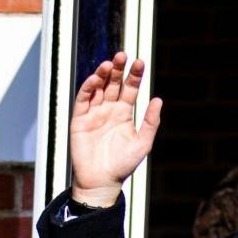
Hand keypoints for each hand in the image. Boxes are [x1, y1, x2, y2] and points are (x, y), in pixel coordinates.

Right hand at [69, 52, 162, 206]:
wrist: (101, 181)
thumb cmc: (123, 164)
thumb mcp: (142, 143)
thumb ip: (150, 122)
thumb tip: (158, 99)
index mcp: (124, 113)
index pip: (130, 88)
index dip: (134, 75)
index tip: (140, 62)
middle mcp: (109, 109)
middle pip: (113, 83)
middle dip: (118, 69)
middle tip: (123, 55)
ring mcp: (94, 113)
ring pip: (98, 87)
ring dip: (102, 74)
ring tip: (109, 64)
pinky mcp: (79, 119)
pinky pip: (83, 99)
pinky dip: (88, 87)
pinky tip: (95, 78)